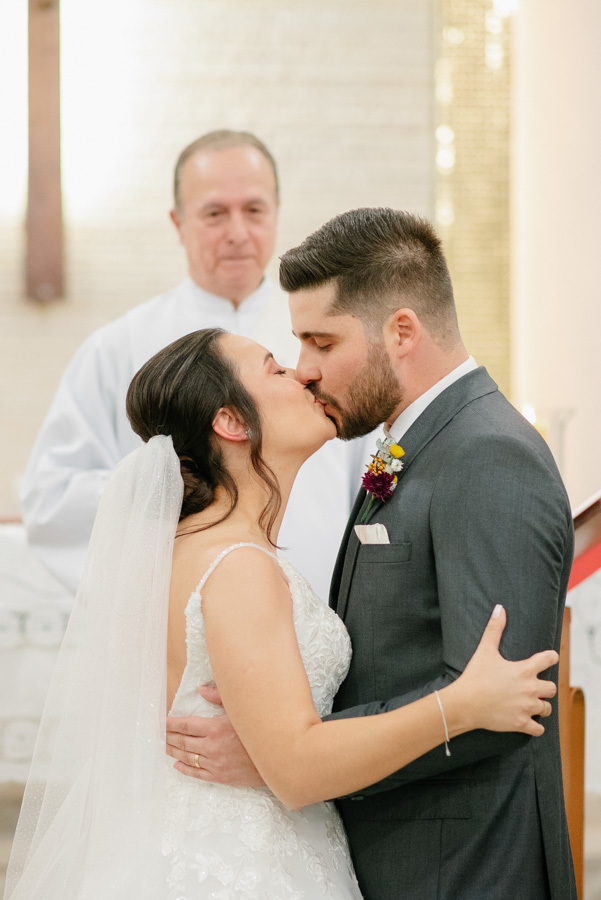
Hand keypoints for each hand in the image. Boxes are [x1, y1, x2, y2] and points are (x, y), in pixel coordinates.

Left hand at [166, 686, 264, 785]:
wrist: (277, 757)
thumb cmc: (260, 730)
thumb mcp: (241, 710)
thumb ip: (220, 697)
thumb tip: (201, 690)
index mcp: (215, 728)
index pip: (186, 725)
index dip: (172, 723)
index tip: (163, 721)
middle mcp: (211, 746)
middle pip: (183, 741)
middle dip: (169, 736)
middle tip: (160, 734)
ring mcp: (215, 763)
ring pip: (187, 757)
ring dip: (173, 751)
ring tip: (164, 746)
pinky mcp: (220, 776)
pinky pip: (197, 773)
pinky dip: (185, 768)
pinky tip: (177, 764)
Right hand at [456, 605, 557, 736]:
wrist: (465, 703)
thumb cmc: (475, 676)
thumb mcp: (485, 650)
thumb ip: (494, 629)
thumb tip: (500, 609)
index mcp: (525, 670)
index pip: (549, 659)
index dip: (550, 658)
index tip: (548, 659)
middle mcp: (530, 689)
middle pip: (552, 688)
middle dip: (545, 688)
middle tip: (534, 687)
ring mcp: (527, 708)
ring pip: (547, 709)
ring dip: (541, 706)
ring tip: (531, 704)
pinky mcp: (521, 724)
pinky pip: (539, 729)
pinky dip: (536, 726)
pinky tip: (529, 721)